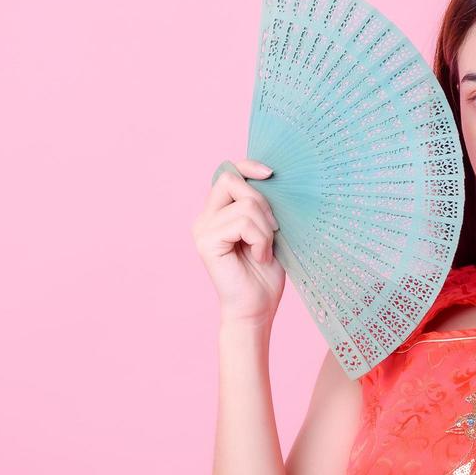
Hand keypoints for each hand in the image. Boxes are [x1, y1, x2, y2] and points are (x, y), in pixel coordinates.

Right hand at [191, 158, 284, 325]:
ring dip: (265, 229)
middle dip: (262, 203)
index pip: (228, 173)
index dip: (248, 166)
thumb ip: (262, 206)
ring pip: (245, 205)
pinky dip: (260, 240)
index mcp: (218, 212)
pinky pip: (243, 223)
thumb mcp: (268, 231)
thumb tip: (272, 177)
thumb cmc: (265, 274)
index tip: (271, 173)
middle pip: (232, 181)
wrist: (257, 308)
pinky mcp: (206, 242)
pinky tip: (259, 257)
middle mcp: (205, 217)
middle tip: (272, 230)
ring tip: (264, 251)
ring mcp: (203, 229)